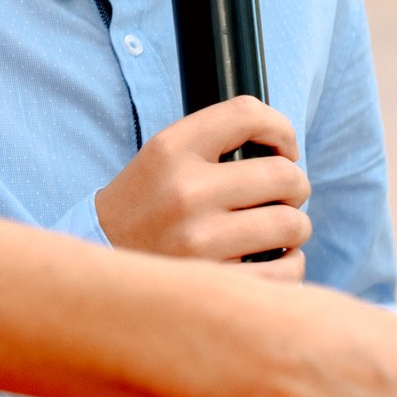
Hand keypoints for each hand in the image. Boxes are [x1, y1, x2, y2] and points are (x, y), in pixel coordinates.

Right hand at [96, 97, 310, 281]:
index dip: (281, 130)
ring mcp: (198, 240)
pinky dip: (290, 266)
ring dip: (294, 228)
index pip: (247, 114)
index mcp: (171, 150)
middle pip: (285, 176)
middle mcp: (185, 191)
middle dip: (294, 187)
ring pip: (292, 225)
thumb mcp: (164, 155)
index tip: (282, 150)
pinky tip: (275, 260)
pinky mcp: (211, 282)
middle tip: (279, 198)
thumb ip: (217, 139)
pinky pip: (285, 272)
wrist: (101, 257)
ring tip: (274, 232)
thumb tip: (287, 151)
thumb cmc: (147, 203)